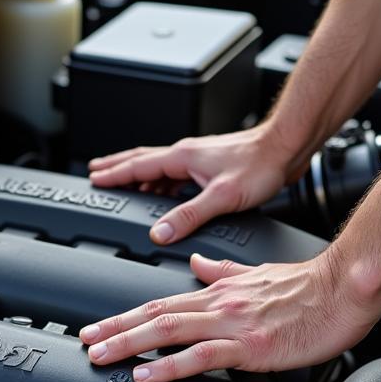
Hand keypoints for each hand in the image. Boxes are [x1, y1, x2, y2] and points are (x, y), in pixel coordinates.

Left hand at [79, 252, 379, 381]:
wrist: (345, 290)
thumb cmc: (308, 285)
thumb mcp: (257, 272)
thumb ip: (223, 271)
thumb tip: (197, 265)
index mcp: (219, 291)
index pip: (161, 303)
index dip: (125, 316)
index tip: (99, 326)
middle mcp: (218, 305)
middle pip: (155, 316)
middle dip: (115, 330)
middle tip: (85, 342)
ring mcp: (232, 325)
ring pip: (169, 332)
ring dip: (130, 345)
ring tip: (102, 357)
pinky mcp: (250, 345)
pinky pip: (202, 356)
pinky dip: (170, 366)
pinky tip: (147, 375)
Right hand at [87, 124, 301, 245]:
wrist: (286, 148)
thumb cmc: (260, 165)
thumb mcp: (220, 196)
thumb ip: (187, 216)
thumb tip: (158, 233)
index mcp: (182, 158)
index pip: (137, 165)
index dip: (114, 173)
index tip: (94, 177)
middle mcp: (188, 155)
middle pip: (143, 159)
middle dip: (118, 166)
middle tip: (97, 171)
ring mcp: (199, 160)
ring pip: (159, 166)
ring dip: (139, 173)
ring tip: (124, 181)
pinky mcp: (212, 166)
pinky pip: (176, 173)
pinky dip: (162, 182)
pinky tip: (165, 192)